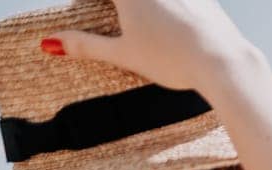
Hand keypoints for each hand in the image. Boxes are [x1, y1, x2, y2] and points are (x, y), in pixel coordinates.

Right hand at [46, 0, 256, 92]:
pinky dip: (169, 7)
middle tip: (115, 16)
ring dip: (141, 11)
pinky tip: (172, 21)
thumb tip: (48, 44)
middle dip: (116, 8)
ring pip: (155, 1)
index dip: (86, 3)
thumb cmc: (173, 59)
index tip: (83, 10)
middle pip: (126, 1)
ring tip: (145, 30)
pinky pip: (179, 0)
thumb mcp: (124, 54)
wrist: (223, 61)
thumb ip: (86, 45)